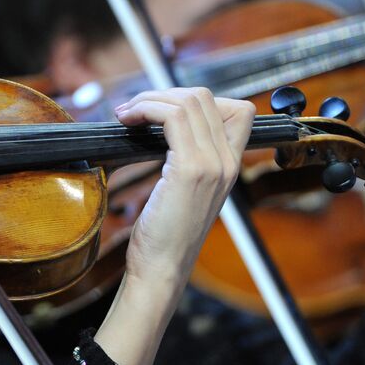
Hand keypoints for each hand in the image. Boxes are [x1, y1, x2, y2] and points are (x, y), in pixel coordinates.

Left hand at [93, 89, 252, 364]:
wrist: (161, 270)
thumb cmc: (164, 236)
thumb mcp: (182, 191)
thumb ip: (184, 159)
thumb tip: (159, 125)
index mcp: (230, 166)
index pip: (238, 109)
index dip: (199, 99)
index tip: (164, 110)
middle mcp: (228, 162)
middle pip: (205, 97)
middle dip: (163, 94)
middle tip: (133, 110)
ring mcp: (213, 164)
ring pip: (187, 101)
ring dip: (149, 99)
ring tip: (126, 114)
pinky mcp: (191, 170)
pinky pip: (172, 117)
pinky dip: (146, 109)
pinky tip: (128, 121)